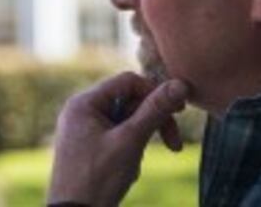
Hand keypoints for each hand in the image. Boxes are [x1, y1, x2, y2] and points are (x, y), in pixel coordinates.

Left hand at [47, 72, 188, 206]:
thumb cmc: (98, 179)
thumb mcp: (130, 141)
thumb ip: (155, 110)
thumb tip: (180, 84)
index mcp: (84, 103)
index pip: (127, 82)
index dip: (155, 92)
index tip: (179, 110)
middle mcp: (80, 111)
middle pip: (128, 102)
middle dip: (151, 124)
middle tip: (174, 144)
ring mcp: (83, 130)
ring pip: (126, 122)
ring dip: (139, 141)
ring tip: (133, 167)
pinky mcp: (88, 147)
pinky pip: (117, 138)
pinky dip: (129, 151)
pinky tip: (125, 173)